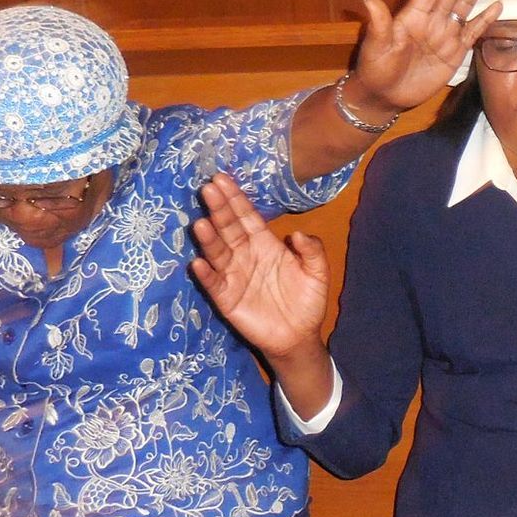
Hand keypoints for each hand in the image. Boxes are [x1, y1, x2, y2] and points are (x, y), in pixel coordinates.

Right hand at [191, 172, 328, 361]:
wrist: (299, 336)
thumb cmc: (307, 301)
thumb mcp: (317, 272)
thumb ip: (312, 250)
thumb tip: (296, 233)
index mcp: (265, 244)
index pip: (247, 216)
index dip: (235, 199)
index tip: (222, 179)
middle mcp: (245, 254)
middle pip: (229, 228)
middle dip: (219, 209)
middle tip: (208, 189)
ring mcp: (234, 275)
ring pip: (218, 252)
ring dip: (209, 239)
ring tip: (200, 223)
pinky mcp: (226, 298)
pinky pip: (214, 283)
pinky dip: (206, 274)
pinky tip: (199, 262)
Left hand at [348, 0, 498, 114]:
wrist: (385, 96)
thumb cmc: (376, 70)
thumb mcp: (375, 48)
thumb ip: (379, 25)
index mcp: (413, 16)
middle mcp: (431, 20)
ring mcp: (445, 35)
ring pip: (463, 5)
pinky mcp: (455, 52)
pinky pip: (473, 32)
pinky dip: (485, 19)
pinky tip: (497, 5)